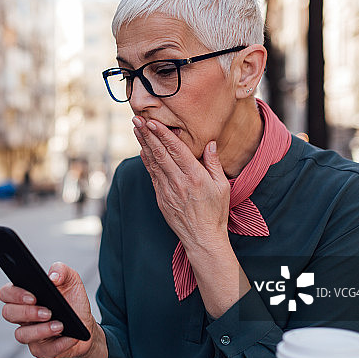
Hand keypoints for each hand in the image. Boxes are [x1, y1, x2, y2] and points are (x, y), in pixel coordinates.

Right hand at [0, 262, 105, 357]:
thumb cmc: (73, 301)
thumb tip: (52, 277)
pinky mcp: (41, 350)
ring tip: (60, 325)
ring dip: (41, 330)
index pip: (6, 293)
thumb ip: (62, 270)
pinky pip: (43, 351)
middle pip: (8, 313)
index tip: (33, 296)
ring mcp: (30, 334)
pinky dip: (58, 344)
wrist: (86, 324)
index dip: (15, 295)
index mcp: (24, 296)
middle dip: (27, 313)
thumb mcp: (71, 281)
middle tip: (48, 312)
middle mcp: (22, 316)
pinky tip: (70, 337)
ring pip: (20, 335)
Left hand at [133, 117, 246, 315]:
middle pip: (160, 153)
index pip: (175, 150)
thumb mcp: (222, 186)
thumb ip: (214, 163)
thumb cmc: (216, 212)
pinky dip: (146, 161)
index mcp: (194, 177)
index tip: (152, 121)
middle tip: (136, 119)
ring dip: (143, 144)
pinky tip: (142, 150)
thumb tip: (210, 143)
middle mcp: (178, 182)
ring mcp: (167, 190)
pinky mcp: (161, 198)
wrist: (202, 238)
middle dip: (147, 134)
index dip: (162, 134)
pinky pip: (152, 175)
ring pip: (153, 162)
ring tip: (136, 129)